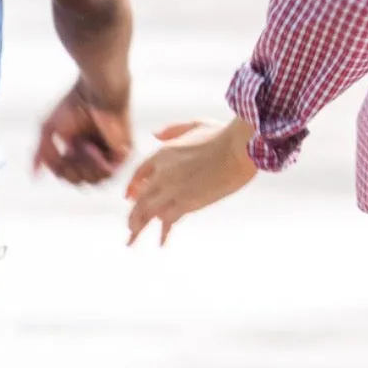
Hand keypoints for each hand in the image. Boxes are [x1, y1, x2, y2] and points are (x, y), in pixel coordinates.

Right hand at [35, 80, 132, 185]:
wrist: (97, 91)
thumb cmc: (74, 104)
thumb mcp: (49, 130)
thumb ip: (42, 154)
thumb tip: (34, 176)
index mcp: (78, 150)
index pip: (67, 176)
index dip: (60, 170)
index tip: (60, 151)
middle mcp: (94, 155)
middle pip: (79, 181)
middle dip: (71, 169)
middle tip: (71, 149)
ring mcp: (110, 155)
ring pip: (94, 181)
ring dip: (84, 166)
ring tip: (83, 145)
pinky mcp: (123, 154)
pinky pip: (109, 174)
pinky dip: (96, 164)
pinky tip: (92, 147)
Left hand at [123, 118, 257, 245]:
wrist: (239, 148)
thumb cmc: (223, 135)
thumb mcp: (194, 124)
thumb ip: (173, 129)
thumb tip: (154, 134)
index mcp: (162, 153)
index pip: (138, 174)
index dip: (132, 187)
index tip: (129, 197)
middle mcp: (162, 172)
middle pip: (139, 198)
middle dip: (133, 215)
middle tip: (130, 229)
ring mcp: (172, 189)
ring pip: (147, 212)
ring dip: (139, 226)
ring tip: (133, 239)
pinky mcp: (186, 202)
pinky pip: (167, 221)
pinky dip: (163, 233)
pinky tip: (161, 243)